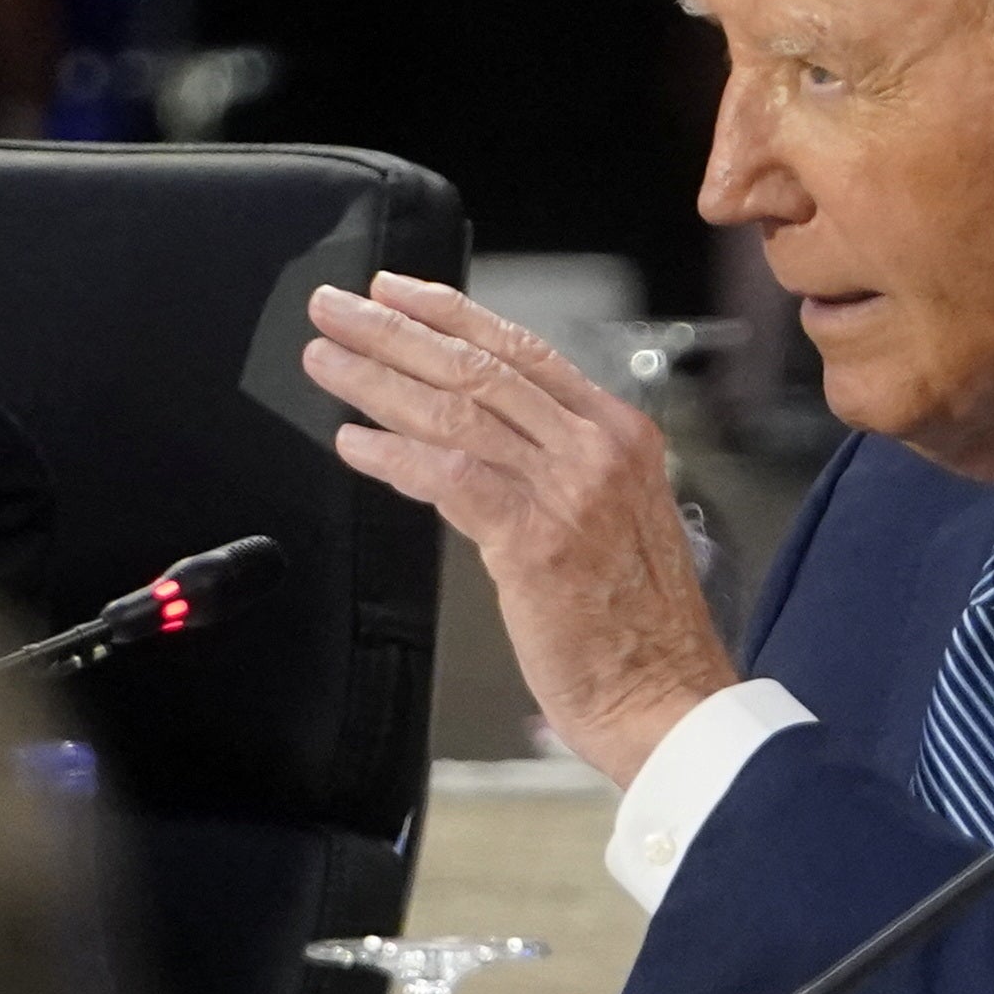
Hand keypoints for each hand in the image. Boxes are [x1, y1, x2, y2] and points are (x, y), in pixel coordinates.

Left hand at [303, 272, 738, 786]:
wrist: (669, 700)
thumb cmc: (635, 629)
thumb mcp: (610, 519)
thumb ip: (553, 469)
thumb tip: (473, 436)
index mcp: (620, 434)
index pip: (522, 349)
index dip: (449, 314)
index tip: (395, 293)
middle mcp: (598, 447)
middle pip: (478, 366)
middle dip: (394, 331)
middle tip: (335, 310)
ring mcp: (570, 489)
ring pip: (456, 411)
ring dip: (376, 380)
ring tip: (324, 361)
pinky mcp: (535, 539)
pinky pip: (449, 477)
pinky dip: (393, 456)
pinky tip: (352, 443)